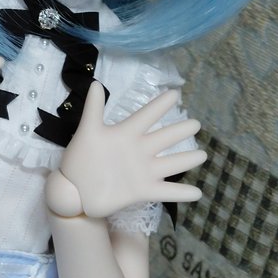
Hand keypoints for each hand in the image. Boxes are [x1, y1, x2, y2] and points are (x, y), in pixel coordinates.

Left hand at [50, 83, 205, 219]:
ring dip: (186, 160)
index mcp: (126, 134)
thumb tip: (96, 83)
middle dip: (180, 131)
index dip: (160, 105)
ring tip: (202, 155)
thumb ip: (93, 109)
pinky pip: (165, 191)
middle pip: (164, 138)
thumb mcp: (87, 132)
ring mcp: (143, 171)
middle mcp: (139, 150)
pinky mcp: (142, 190)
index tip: (175, 93)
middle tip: (196, 123)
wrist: (74, 190)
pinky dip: (181, 193)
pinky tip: (198, 194)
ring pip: (170, 164)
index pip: (146, 116)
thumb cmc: (80, 159)